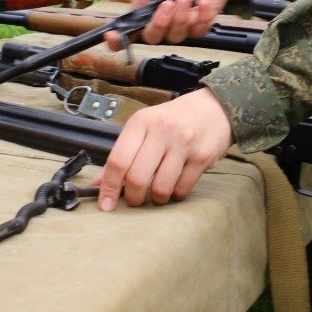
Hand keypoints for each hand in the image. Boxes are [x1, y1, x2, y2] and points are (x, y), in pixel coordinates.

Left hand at [96, 89, 232, 209]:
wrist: (214, 107)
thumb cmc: (173, 120)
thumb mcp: (144, 127)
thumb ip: (122, 154)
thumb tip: (97, 184)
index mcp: (141, 122)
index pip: (118, 161)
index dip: (109, 187)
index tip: (106, 204)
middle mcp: (162, 131)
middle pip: (137, 178)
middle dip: (133, 197)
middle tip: (135, 199)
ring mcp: (184, 143)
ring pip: (161, 188)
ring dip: (156, 199)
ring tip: (158, 192)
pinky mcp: (202, 156)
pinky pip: (182, 189)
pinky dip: (176, 194)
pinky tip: (176, 185)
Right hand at [111, 0, 244, 47]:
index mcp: (144, 6)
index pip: (127, 30)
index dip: (117, 39)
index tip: (112, 35)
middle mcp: (161, 18)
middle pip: (151, 37)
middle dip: (157, 24)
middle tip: (166, 4)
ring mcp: (181, 23)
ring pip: (174, 36)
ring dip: (179, 19)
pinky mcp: (201, 23)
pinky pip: (198, 31)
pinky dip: (200, 18)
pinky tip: (201, 1)